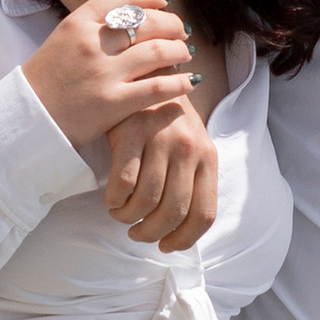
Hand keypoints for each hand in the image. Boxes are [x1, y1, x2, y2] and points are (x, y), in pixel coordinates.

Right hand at [21, 0, 195, 147]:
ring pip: (158, 51)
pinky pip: (158, 87)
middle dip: (172, 24)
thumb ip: (93, 23)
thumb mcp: (63, 38)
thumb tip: (130, 11)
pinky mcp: (113, 103)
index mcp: (78, 22)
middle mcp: (92, 43)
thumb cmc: (46, 80)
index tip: (164, 1)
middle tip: (181, 31)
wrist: (27, 117)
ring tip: (186, 52)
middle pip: (148, 22)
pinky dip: (180, 82)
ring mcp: (103, 73)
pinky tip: (189, 81)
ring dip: (180, 50)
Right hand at [106, 99, 218, 250]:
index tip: (167, 245)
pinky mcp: (132, 131)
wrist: (146, 74)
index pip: (203, 214)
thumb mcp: (190, 146)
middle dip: (152, 233)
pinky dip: (115, 200)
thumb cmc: (166, 120)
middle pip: (173, 213)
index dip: (184, 239)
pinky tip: (112, 199)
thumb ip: (190, 180)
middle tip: (137, 233)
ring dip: (130, 218)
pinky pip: (122, 183)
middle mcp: (188, 149)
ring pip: (146, 201)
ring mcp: (160, 139)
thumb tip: (179, 228)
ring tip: (122, 215)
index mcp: (207, 157)